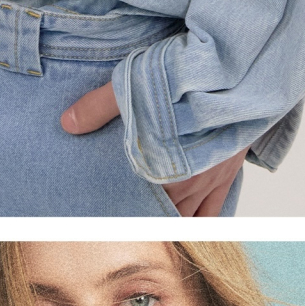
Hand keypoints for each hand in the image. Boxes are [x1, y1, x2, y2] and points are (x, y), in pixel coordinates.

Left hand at [59, 79, 248, 216]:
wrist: (237, 72)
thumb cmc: (190, 75)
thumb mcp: (134, 83)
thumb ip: (99, 106)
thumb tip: (67, 123)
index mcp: (159, 163)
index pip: (137, 202)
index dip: (124, 215)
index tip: (109, 223)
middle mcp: (185, 180)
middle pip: (162, 214)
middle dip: (145, 221)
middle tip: (128, 230)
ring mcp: (209, 179)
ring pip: (187, 218)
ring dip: (170, 224)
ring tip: (154, 233)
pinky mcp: (228, 173)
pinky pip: (214, 212)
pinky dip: (200, 224)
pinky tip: (188, 230)